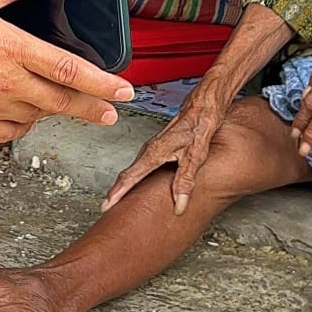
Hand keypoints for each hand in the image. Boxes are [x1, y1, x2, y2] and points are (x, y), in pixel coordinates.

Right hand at [0, 0, 130, 142]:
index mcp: (11, 48)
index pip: (69, 69)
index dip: (102, 82)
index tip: (125, 90)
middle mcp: (5, 83)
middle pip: (61, 102)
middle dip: (92, 108)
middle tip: (110, 112)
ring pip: (36, 116)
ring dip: (53, 111)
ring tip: (64, 104)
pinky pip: (9, 132)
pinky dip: (23, 124)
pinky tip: (25, 113)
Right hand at [102, 76, 234, 214]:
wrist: (204, 103)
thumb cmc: (200, 123)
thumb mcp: (195, 155)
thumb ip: (185, 181)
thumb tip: (180, 205)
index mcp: (155, 152)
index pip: (130, 177)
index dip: (118, 193)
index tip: (107, 206)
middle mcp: (150, 149)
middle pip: (128, 174)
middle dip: (117, 191)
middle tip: (108, 208)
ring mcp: (153, 146)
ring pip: (134, 168)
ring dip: (125, 184)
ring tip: (119, 199)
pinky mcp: (159, 145)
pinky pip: (142, 163)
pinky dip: (135, 176)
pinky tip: (139, 182)